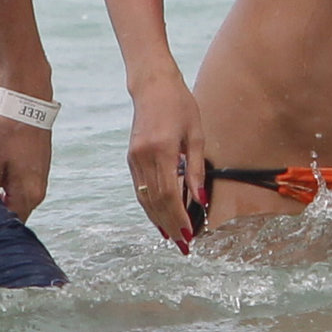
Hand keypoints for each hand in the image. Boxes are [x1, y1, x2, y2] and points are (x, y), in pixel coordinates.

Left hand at [0, 115, 50, 219]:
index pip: (11, 221)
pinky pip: (19, 186)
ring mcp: (39, 180)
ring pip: (15, 198)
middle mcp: (38, 192)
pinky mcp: (36, 169)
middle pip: (14, 211)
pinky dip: (6, 184)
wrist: (27, 105)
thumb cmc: (8, 133)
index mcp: (28, 194)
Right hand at [127, 72, 206, 252]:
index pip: (170, 195)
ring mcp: (134, 159)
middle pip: (155, 202)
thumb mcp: (196, 134)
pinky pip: (140, 189)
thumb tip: (200, 200)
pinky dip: (150, 206)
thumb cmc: (180, 105)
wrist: (153, 86)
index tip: (189, 235)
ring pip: (145, 199)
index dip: (179, 218)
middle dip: (170, 226)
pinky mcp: (131, 158)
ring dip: (158, 221)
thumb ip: (196, 169)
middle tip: (183, 245)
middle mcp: (143, 157)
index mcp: (162, 150)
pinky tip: (160, 218)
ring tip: (172, 238)